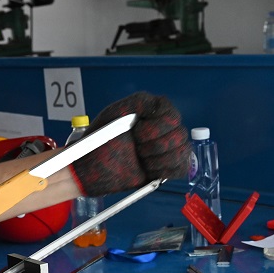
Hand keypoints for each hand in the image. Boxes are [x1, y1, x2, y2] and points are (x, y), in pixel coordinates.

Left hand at [71, 92, 189, 196]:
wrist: (88, 167)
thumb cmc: (97, 140)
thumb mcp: (114, 114)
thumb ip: (139, 103)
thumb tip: (159, 102)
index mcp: (151, 112)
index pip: (172, 115)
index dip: (156, 128)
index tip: (137, 133)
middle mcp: (161, 128)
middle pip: (180, 134)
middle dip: (155, 146)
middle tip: (136, 149)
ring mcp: (165, 148)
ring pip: (184, 151)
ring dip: (160, 159)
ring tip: (141, 159)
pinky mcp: (164, 167)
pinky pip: (181, 168)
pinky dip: (166, 170)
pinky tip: (150, 169)